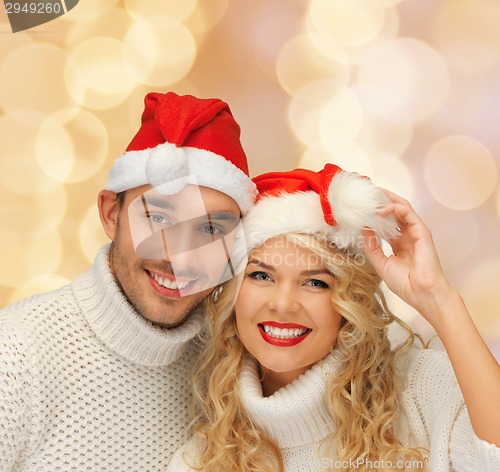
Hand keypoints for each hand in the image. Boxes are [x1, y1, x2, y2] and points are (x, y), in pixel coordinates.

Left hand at [362, 190, 454, 324]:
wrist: (422, 293)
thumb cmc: (405, 283)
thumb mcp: (380, 263)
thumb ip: (371, 246)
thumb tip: (363, 229)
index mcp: (399, 243)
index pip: (386, 223)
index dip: (374, 214)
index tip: (361, 206)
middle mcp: (407, 235)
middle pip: (394, 212)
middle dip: (382, 201)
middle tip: (367, 192)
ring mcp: (416, 233)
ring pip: (402, 208)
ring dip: (387, 200)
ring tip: (373, 194)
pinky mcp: (422, 232)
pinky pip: (408, 214)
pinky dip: (395, 208)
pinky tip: (381, 210)